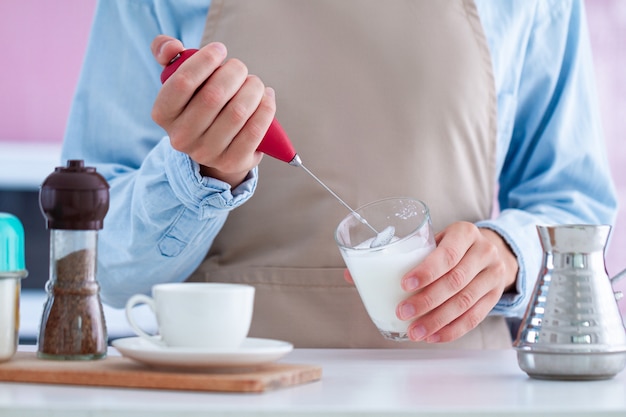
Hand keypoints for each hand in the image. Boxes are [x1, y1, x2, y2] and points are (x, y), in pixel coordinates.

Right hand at [150, 35, 275, 186]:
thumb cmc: (198, 102)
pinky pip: (254, 131)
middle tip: (241, 68)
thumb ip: (169, 55)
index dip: (205, 60)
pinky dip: (266, 108)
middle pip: (214, 95)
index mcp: (163, 113)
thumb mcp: (179, 80)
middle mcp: (181, 137)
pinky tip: (266, 97)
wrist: (216, 145)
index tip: (220, 50)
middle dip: (235, 72)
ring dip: (253, 89)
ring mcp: (207, 153)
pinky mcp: (232, 162)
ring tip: (255, 84)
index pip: (182, 81)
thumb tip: (171, 47)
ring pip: (238, 112)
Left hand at [343, 222, 517, 342]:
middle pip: (454, 281)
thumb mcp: (432, 239)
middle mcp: (483, 252)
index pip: (447, 253)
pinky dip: (453, 330)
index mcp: (464, 233)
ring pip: (465, 302)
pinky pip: (475, 317)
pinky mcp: (495, 296)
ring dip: (437, 320)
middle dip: (426, 301)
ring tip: (415, 331)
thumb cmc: (451, 245)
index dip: (426, 271)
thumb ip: (399, 255)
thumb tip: (352, 274)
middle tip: (403, 313)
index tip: (404, 284)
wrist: (492, 250)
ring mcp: (493, 275)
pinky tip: (434, 337)